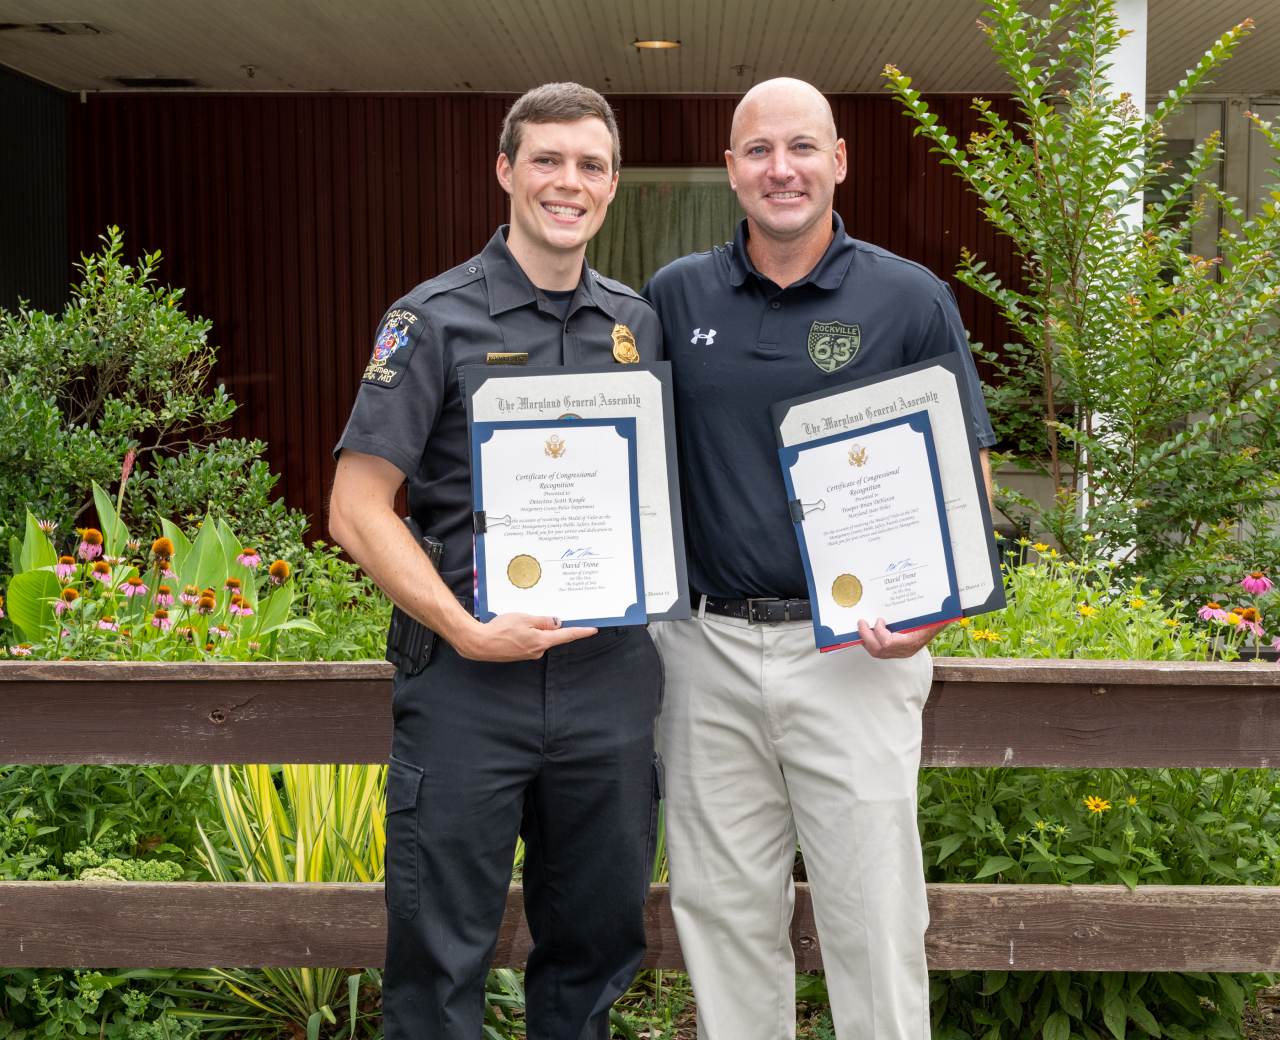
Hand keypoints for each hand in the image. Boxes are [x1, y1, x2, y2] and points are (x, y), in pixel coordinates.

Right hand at [452, 612, 597, 661]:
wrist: (479, 644)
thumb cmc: (500, 630)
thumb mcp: (524, 619)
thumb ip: (543, 621)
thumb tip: (557, 623)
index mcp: (542, 641)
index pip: (567, 635)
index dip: (581, 632)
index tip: (593, 629)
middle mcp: (538, 650)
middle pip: (552, 635)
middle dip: (548, 624)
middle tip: (536, 615)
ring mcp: (528, 653)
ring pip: (539, 637)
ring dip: (533, 628)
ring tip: (517, 620)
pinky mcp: (520, 653)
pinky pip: (529, 640)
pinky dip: (525, 632)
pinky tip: (514, 627)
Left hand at [857, 617, 950, 658]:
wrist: (938, 625)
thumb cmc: (930, 618)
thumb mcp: (921, 613)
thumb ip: (908, 612)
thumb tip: (895, 600)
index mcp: (912, 641)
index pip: (888, 643)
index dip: (879, 631)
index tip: (879, 619)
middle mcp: (905, 650)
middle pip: (879, 649)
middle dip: (866, 636)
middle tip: (861, 623)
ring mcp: (901, 652)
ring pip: (877, 652)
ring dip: (867, 640)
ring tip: (862, 627)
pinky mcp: (897, 652)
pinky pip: (880, 651)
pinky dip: (871, 642)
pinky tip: (869, 632)